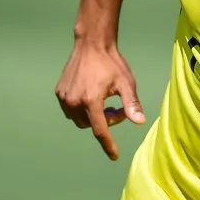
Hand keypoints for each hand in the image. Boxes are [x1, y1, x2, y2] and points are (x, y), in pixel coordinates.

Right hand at [54, 43, 144, 160]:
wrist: (91, 44)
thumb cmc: (111, 63)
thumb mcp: (126, 83)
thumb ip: (132, 104)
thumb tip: (140, 122)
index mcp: (91, 100)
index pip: (100, 130)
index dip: (108, 144)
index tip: (114, 156)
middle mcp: (74, 101)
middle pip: (90, 125)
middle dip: (105, 122)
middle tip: (117, 109)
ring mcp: (64, 97)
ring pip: (79, 119)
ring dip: (93, 116)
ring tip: (105, 102)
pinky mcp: (59, 92)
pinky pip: (70, 109)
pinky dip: (82, 109)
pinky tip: (93, 96)